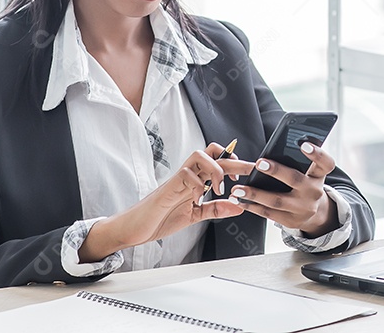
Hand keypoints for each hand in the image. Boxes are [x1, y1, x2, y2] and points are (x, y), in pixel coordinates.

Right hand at [79, 142, 253, 262]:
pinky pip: (184, 175)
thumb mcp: (194, 215)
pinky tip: (200, 197)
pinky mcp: (167, 188)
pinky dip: (197, 184)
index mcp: (194, 181)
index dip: (233, 162)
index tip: (248, 172)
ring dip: (215, 168)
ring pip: (198, 156)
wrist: (134, 228)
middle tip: (249, 169)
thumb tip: (238, 205)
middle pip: (212, 155)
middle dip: (234, 161)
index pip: (216, 161)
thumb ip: (215, 209)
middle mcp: (187, 176)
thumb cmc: (160, 218)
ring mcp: (177, 180)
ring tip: (220, 187)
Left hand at [228, 141, 339, 237]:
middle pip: (295, 180)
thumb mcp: (309, 172)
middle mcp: (314, 192)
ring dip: (255, 194)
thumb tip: (278, 145)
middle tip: (259, 163)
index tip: (304, 145)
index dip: (317, 154)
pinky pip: (268, 213)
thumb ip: (298, 161)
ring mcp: (303, 208)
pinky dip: (252, 206)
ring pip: (276, 200)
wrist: (313, 213)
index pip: (325, 163)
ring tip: (237, 189)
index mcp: (319, 175)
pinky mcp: (291, 221)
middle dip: (276, 171)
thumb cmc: (305, 184)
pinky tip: (240, 200)